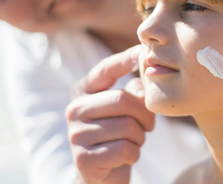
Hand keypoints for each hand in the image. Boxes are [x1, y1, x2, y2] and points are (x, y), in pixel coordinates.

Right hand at [66, 45, 154, 183]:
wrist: (102, 175)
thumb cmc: (117, 136)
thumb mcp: (126, 111)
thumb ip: (134, 92)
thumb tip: (144, 79)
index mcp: (83, 93)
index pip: (105, 70)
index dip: (124, 59)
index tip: (141, 50)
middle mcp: (74, 110)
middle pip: (122, 100)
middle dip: (144, 114)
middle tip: (148, 126)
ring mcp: (76, 134)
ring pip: (127, 127)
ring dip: (139, 137)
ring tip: (133, 141)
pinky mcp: (83, 158)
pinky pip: (124, 149)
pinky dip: (133, 154)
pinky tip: (125, 156)